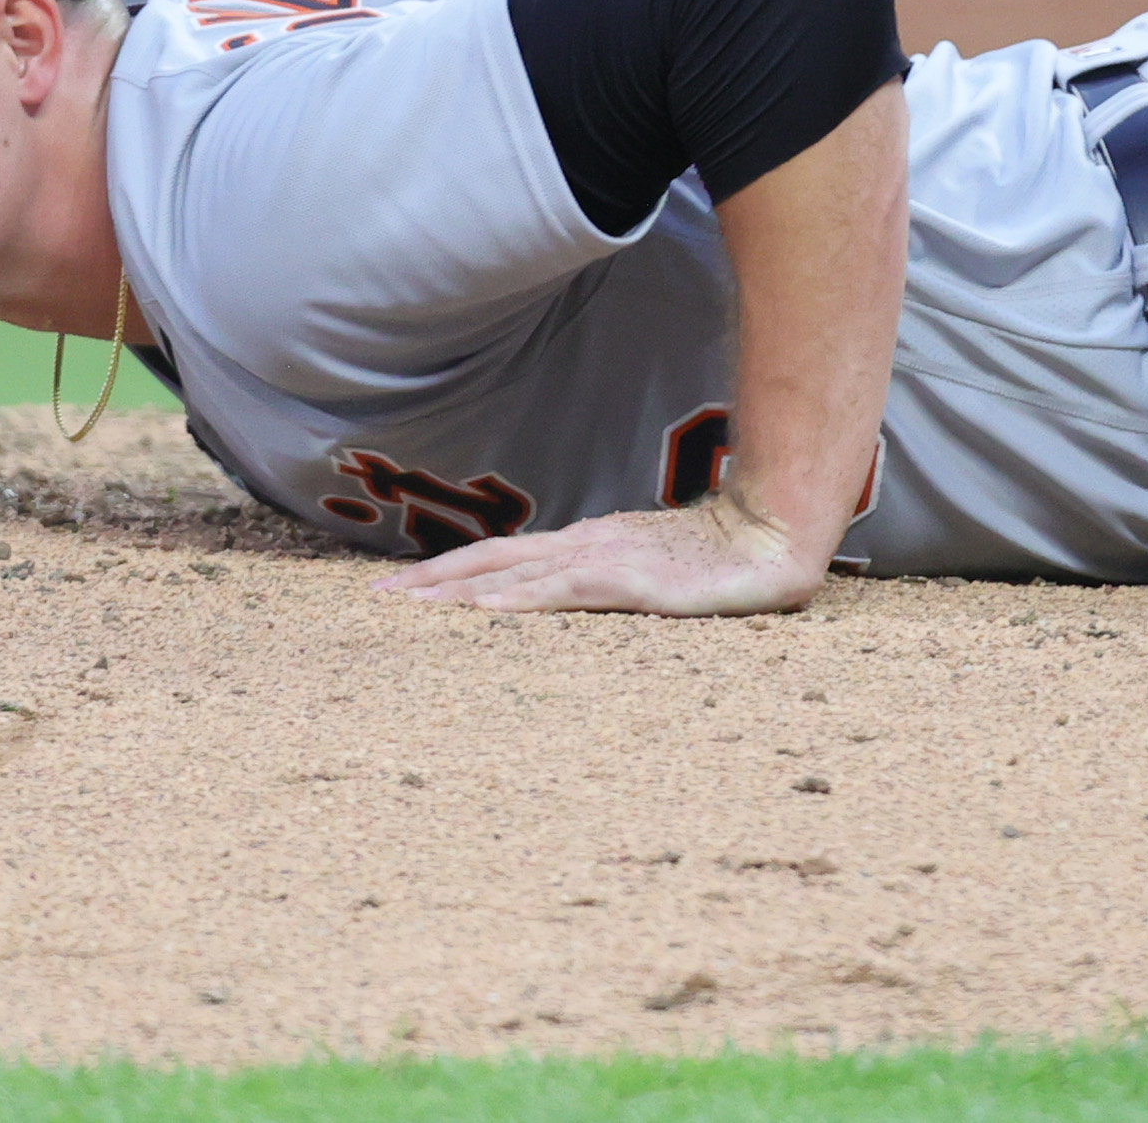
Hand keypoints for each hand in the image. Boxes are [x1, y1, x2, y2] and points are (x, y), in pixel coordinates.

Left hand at [372, 493, 831, 615]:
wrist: (774, 538)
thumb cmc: (723, 559)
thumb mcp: (653, 575)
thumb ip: (612, 583)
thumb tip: (569, 600)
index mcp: (588, 546)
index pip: (503, 557)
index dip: (447, 570)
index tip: (397, 589)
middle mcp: (585, 546)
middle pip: (491, 560)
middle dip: (430, 580)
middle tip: (373, 600)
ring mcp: (606, 560)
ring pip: (513, 574)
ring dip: (455, 590)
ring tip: (407, 607)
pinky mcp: (631, 581)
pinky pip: (562, 591)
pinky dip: (516, 599)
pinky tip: (481, 610)